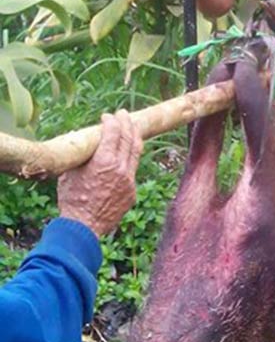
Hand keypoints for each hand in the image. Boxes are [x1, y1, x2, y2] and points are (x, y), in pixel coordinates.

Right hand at [58, 112, 142, 236]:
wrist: (83, 227)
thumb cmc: (71, 199)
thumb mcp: (70, 172)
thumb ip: (82, 156)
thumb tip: (85, 142)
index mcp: (104, 161)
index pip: (114, 132)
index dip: (112, 121)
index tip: (108, 116)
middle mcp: (121, 169)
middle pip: (129, 139)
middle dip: (127, 123)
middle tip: (124, 114)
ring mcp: (129, 181)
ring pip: (136, 153)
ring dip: (134, 138)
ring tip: (131, 128)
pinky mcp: (132, 192)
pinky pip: (133, 170)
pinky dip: (129, 159)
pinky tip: (125, 155)